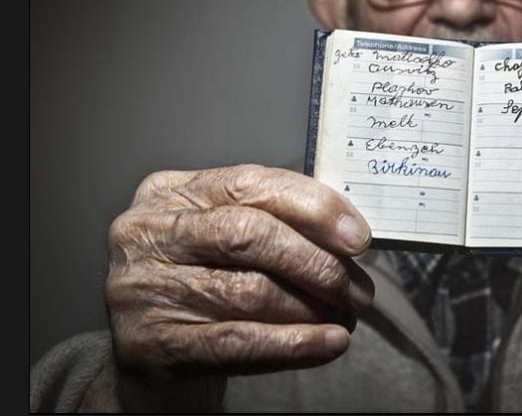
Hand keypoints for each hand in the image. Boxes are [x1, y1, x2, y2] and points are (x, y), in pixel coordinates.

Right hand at [105, 164, 374, 384]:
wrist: (147, 357)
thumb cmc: (201, 283)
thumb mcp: (221, 238)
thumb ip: (271, 221)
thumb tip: (348, 232)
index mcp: (169, 192)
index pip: (251, 184)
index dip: (312, 207)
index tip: (358, 236)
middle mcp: (147, 233)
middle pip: (250, 235)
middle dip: (317, 262)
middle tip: (357, 288)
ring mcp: (143, 289)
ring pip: (249, 292)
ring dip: (312, 307)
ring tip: (345, 316)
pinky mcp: (151, 343)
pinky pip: (238, 342)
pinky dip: (293, 343)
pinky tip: (328, 343)